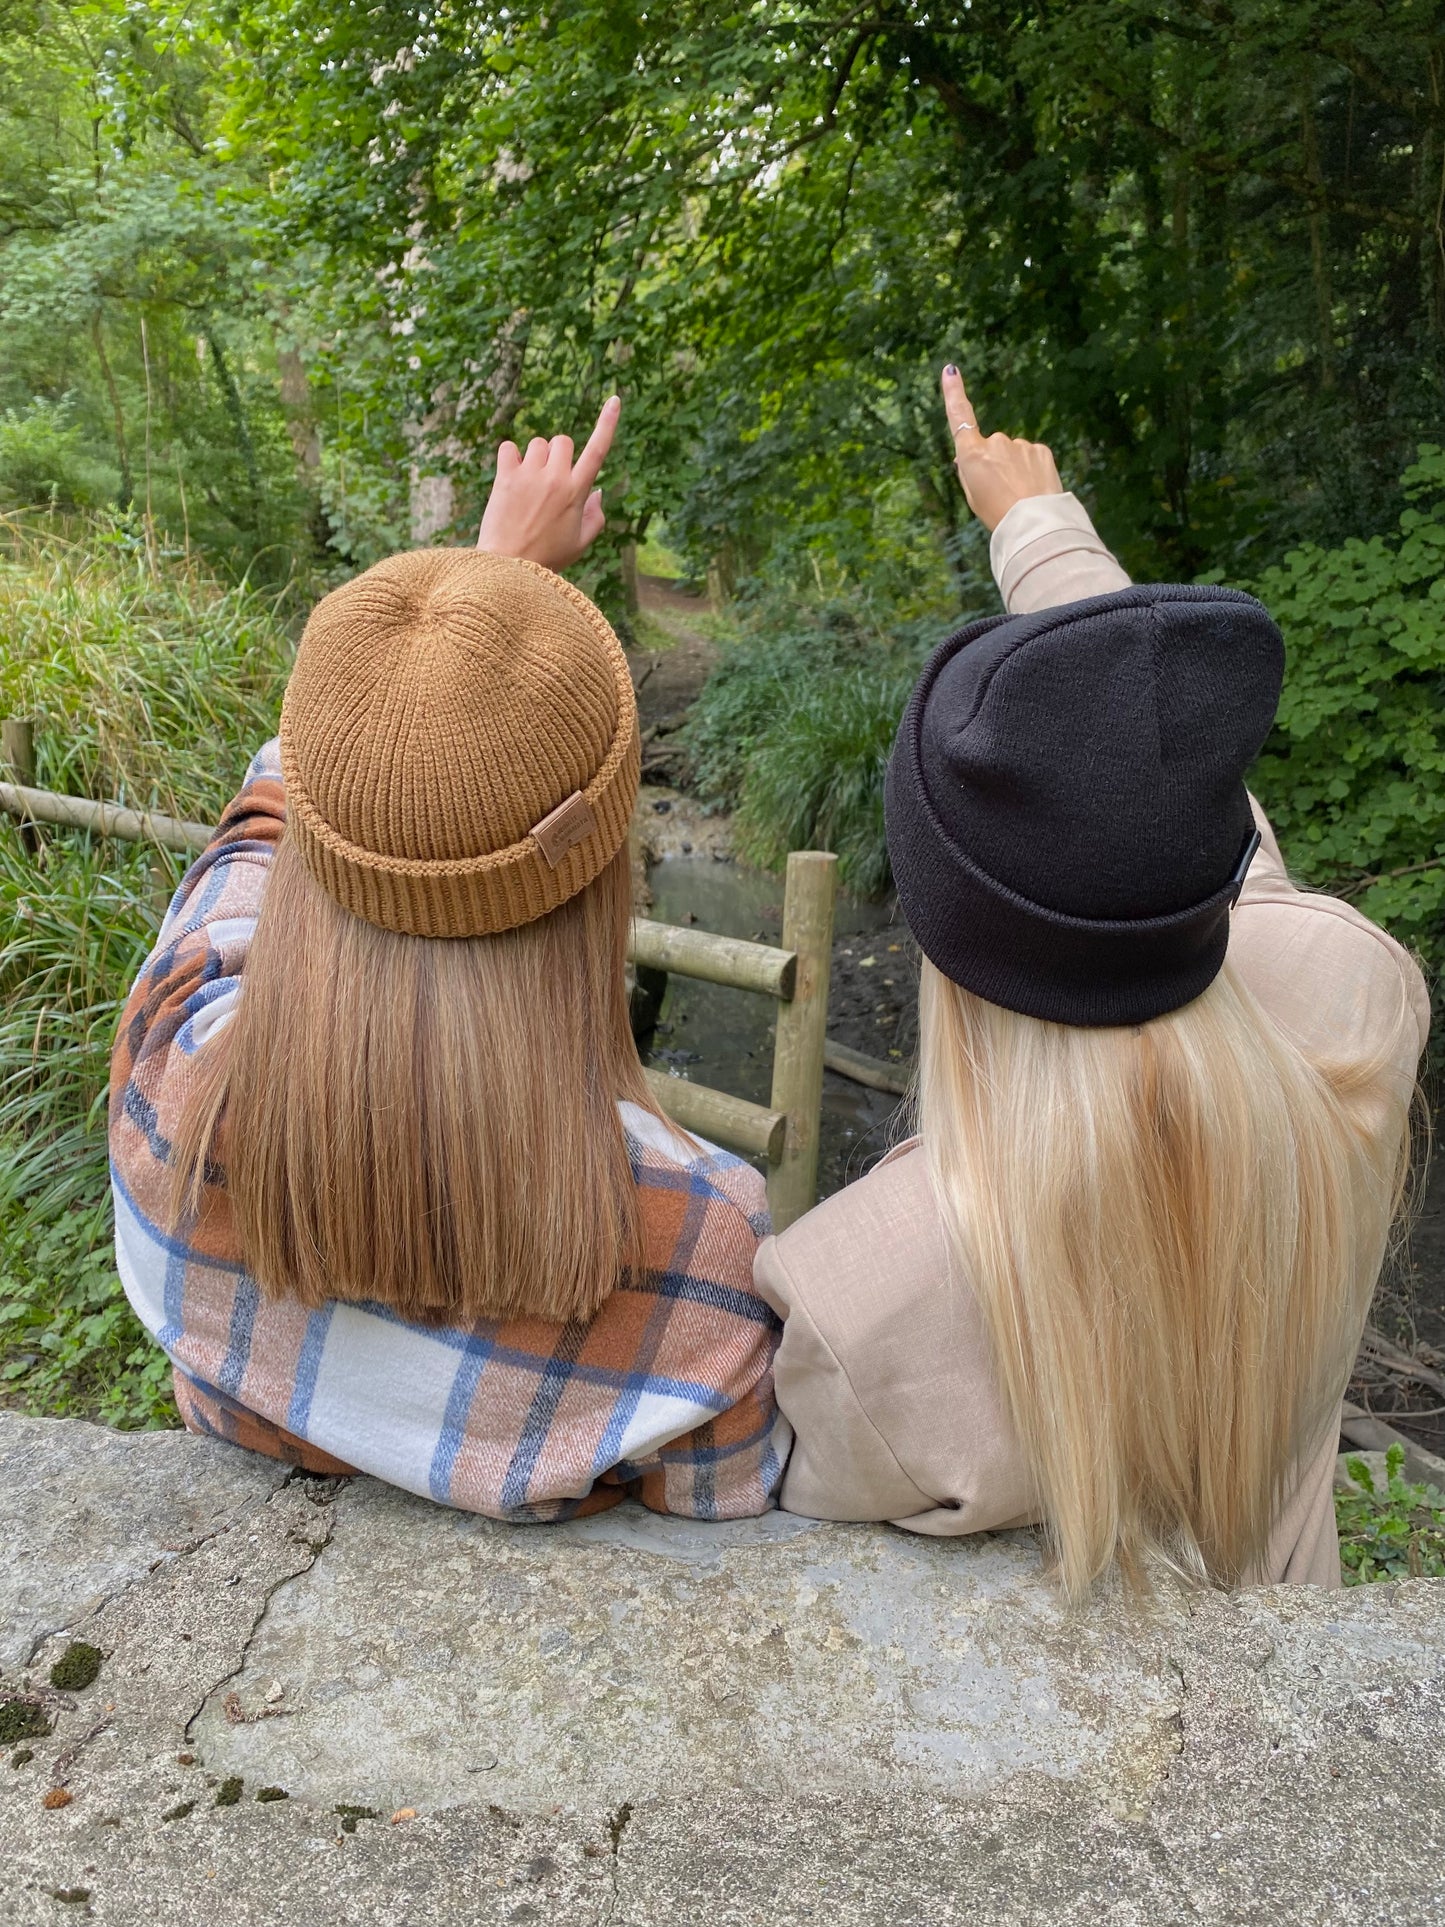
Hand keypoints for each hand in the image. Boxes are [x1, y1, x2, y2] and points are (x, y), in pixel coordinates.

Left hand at [477, 396, 619, 570]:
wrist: (508, 569)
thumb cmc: (548, 559)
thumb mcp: (580, 544)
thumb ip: (595, 516)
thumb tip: (597, 490)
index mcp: (577, 492)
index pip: (598, 450)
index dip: (607, 423)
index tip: (615, 399)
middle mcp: (555, 478)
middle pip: (562, 441)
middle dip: (558, 454)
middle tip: (549, 479)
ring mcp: (529, 475)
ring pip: (537, 443)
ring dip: (535, 457)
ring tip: (528, 484)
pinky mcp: (504, 477)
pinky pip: (509, 447)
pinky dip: (510, 457)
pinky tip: (510, 476)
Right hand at [941, 366, 1061, 531]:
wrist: (1034, 524)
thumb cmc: (998, 515)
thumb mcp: (973, 495)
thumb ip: (968, 470)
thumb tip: (968, 454)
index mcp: (972, 455)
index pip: (960, 416)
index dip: (953, 393)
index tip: (950, 371)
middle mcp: (996, 442)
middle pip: (991, 448)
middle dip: (995, 464)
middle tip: (1000, 492)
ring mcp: (1020, 445)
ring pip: (1014, 454)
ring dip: (1015, 469)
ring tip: (1019, 495)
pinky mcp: (1041, 450)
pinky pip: (1032, 457)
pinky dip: (1032, 471)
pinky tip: (1033, 489)